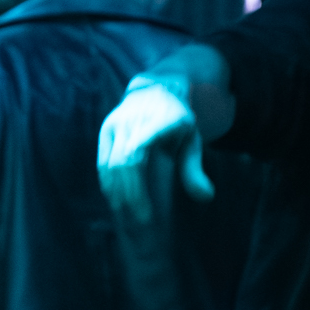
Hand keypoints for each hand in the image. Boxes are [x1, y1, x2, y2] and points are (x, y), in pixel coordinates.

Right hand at [97, 78, 213, 224]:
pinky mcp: (106, 129)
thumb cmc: (177, 120)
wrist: (156, 89)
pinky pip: (103, 161)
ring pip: (111, 164)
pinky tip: (115, 198)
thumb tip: (206, 197)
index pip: (145, 149)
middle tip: (139, 221)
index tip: (145, 210)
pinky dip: (108, 182)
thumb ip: (194, 169)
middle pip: (126, 163)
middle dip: (130, 195)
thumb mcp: (192, 140)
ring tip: (125, 215)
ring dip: (117, 192)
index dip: (139, 183)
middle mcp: (136, 118)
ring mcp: (118, 122)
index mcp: (163, 119)